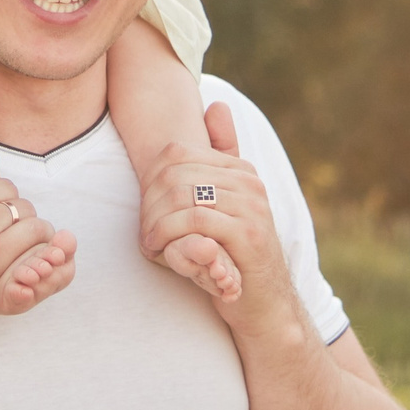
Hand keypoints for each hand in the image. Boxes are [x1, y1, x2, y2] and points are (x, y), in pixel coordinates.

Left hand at [137, 103, 297, 336]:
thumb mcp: (221, 208)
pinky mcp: (247, 234)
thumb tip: (217, 104)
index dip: (149, 182)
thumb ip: (216, 166)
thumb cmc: (233, 256)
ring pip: (182, 198)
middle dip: (149, 205)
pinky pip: (195, 222)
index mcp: (240, 169)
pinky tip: (161, 253)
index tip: (146, 212)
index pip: (176, 153)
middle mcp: (249, 182)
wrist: (263, 304)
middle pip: (174, 175)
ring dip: (156, 224)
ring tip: (152, 244)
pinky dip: (168, 237)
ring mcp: (252, 206)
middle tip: (145, 233)